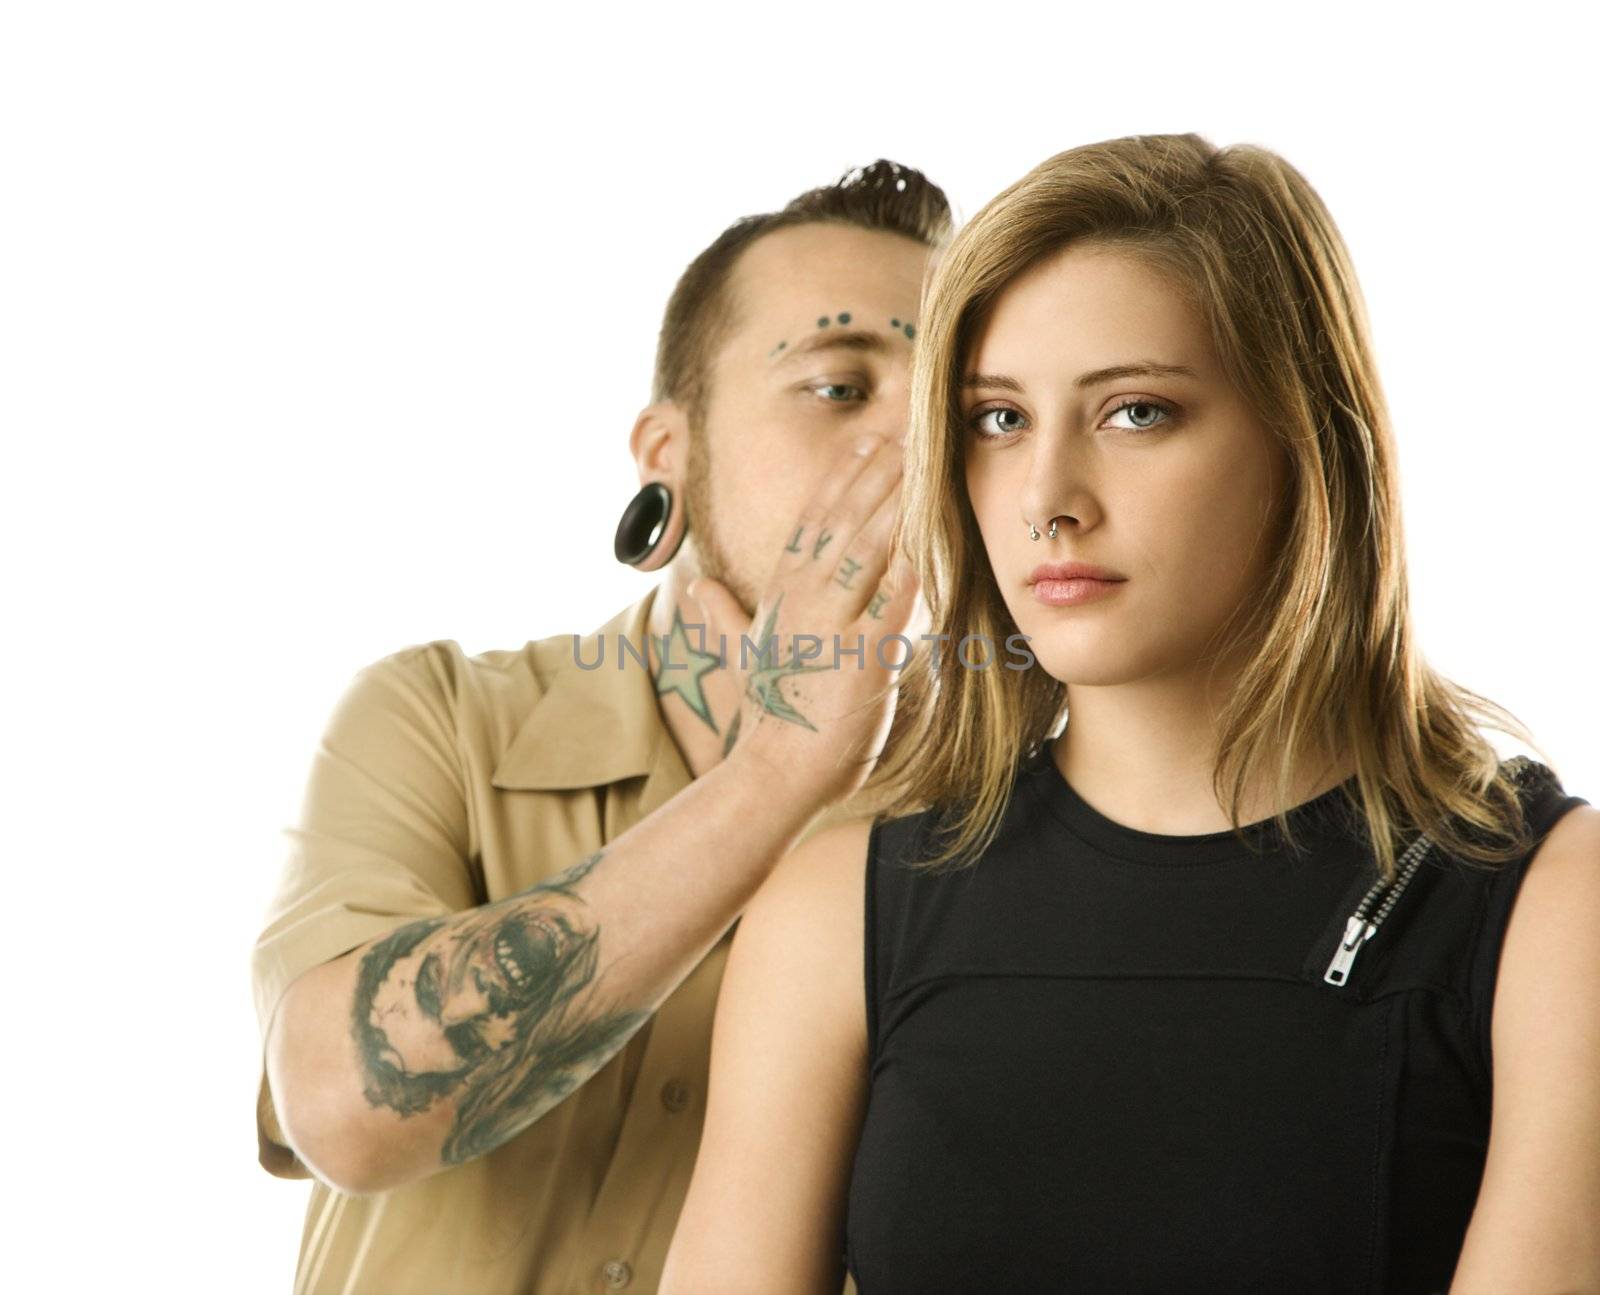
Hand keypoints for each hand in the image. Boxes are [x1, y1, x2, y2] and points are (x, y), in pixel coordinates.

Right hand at [687, 433, 918, 809]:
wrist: (776, 771)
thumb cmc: (771, 718)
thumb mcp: (741, 656)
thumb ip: (723, 616)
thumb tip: (700, 587)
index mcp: (779, 594)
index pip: (812, 521)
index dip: (840, 479)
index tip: (865, 443)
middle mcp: (801, 598)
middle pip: (843, 519)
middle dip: (876, 472)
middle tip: (907, 431)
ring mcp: (830, 622)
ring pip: (868, 545)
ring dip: (898, 499)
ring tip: (924, 462)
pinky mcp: (862, 652)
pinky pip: (896, 595)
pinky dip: (917, 560)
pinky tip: (937, 530)